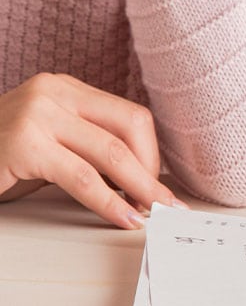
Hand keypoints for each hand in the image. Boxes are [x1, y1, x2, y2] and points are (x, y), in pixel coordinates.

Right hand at [0, 73, 186, 227]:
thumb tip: (142, 177)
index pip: (129, 115)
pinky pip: (82, 178)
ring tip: (155, 213)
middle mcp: (52, 91)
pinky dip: (109, 202)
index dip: (151, 153)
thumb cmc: (0, 155)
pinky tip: (124, 218)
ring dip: (140, 189)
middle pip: (128, 128)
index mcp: (64, 87)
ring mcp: (36, 115)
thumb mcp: (49, 139)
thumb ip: (86, 144)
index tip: (158, 184)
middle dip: (152, 172)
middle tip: (169, 204)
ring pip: (111, 153)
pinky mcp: (23, 145)